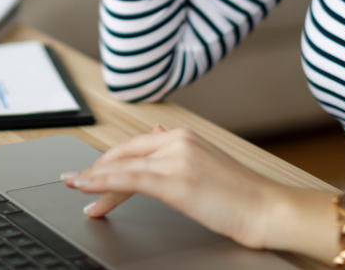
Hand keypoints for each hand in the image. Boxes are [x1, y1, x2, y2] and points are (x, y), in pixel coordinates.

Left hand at [60, 126, 281, 248]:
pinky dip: (101, 183)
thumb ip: (178, 153)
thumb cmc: (243, 196)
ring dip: (93, 180)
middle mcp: (177, 141)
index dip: (109, 162)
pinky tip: (86, 187)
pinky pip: (127, 180)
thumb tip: (156, 136)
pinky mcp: (174, 180)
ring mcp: (175, 158)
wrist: (268, 209)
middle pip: (123, 155)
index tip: (93, 174)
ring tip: (75, 189)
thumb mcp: (206, 166)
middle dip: (97, 172)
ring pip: (121, 167)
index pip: (134, 147)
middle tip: (79, 187)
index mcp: (185, 137)